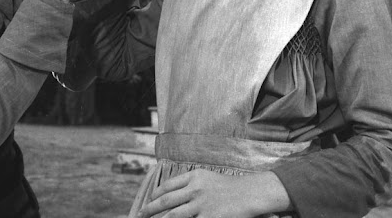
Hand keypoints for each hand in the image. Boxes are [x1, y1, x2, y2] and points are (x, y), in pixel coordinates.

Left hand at [138, 170, 291, 217]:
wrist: (250, 193)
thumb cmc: (231, 186)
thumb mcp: (208, 178)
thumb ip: (191, 183)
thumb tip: (174, 192)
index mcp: (194, 177)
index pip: (168, 186)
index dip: (156, 194)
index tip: (149, 200)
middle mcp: (194, 189)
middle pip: (166, 201)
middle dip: (150, 209)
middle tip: (140, 214)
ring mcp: (200, 205)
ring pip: (173, 216)